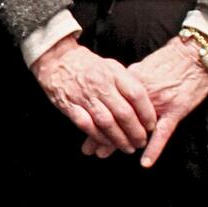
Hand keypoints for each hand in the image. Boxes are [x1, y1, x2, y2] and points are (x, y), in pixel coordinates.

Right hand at [30, 36, 155, 154]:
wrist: (55, 59)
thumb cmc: (87, 65)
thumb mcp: (110, 66)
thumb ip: (127, 83)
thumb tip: (145, 106)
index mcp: (113, 72)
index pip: (137, 95)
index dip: (147, 113)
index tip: (152, 126)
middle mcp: (99, 83)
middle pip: (124, 113)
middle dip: (136, 132)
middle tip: (141, 142)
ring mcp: (83, 95)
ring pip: (106, 122)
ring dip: (119, 139)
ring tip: (128, 147)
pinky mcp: (68, 105)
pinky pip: (87, 125)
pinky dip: (99, 137)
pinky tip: (107, 144)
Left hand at [88, 37, 207, 166]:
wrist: (195, 56)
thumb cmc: (170, 62)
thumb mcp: (143, 68)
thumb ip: (127, 81)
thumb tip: (113, 91)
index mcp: (129, 81)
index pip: (107, 103)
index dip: (93, 115)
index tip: (81, 126)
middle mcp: (139, 93)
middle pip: (114, 115)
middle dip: (98, 132)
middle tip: (87, 148)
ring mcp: (158, 102)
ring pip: (133, 127)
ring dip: (116, 142)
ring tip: (102, 154)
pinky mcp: (176, 110)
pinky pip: (163, 133)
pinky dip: (154, 148)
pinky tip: (145, 162)